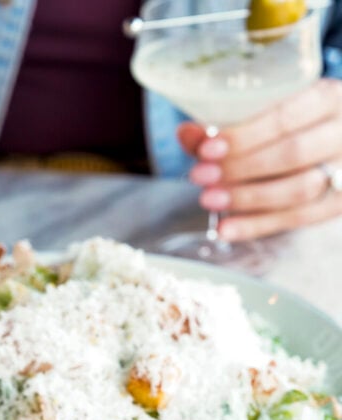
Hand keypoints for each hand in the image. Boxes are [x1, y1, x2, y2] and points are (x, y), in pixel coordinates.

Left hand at [177, 79, 341, 240]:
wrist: (338, 141)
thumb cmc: (301, 124)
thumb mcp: (273, 111)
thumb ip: (230, 124)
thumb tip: (185, 134)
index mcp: (328, 98)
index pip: (285, 117)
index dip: (244, 136)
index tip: (207, 149)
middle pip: (291, 155)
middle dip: (240, 168)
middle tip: (201, 177)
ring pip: (298, 190)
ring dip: (247, 198)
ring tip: (210, 199)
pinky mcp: (340, 204)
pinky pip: (298, 220)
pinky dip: (258, 225)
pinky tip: (228, 229)